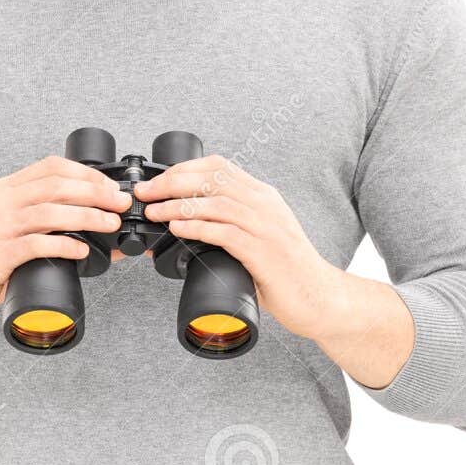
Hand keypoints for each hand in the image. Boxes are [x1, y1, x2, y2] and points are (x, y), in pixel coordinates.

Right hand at [0, 155, 131, 335]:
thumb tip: (92, 225)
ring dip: (87, 217)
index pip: (50, 167)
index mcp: (3, 190)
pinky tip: (82, 251)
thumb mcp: (7, 229)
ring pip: (49, 212)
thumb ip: (40, 222)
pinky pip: (36, 245)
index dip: (85, 173)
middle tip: (119, 204)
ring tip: (110, 225)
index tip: (109, 187)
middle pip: (55, 186)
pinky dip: (64, 246)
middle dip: (94, 193)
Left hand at [134, 154, 345, 341]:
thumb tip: (186, 221)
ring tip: (154, 212)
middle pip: (212, 178)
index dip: (183, 168)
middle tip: (146, 194)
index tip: (158, 180)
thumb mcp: (259, 234)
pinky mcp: (264, 252)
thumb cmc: (285, 270)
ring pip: (215, 202)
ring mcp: (266, 227)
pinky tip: (178, 228)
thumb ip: (231, 222)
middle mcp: (265, 205)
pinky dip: (197, 227)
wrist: (319, 298)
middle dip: (172, 182)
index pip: (218, 165)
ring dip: (178, 204)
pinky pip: (225, 232)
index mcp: (262, 195)